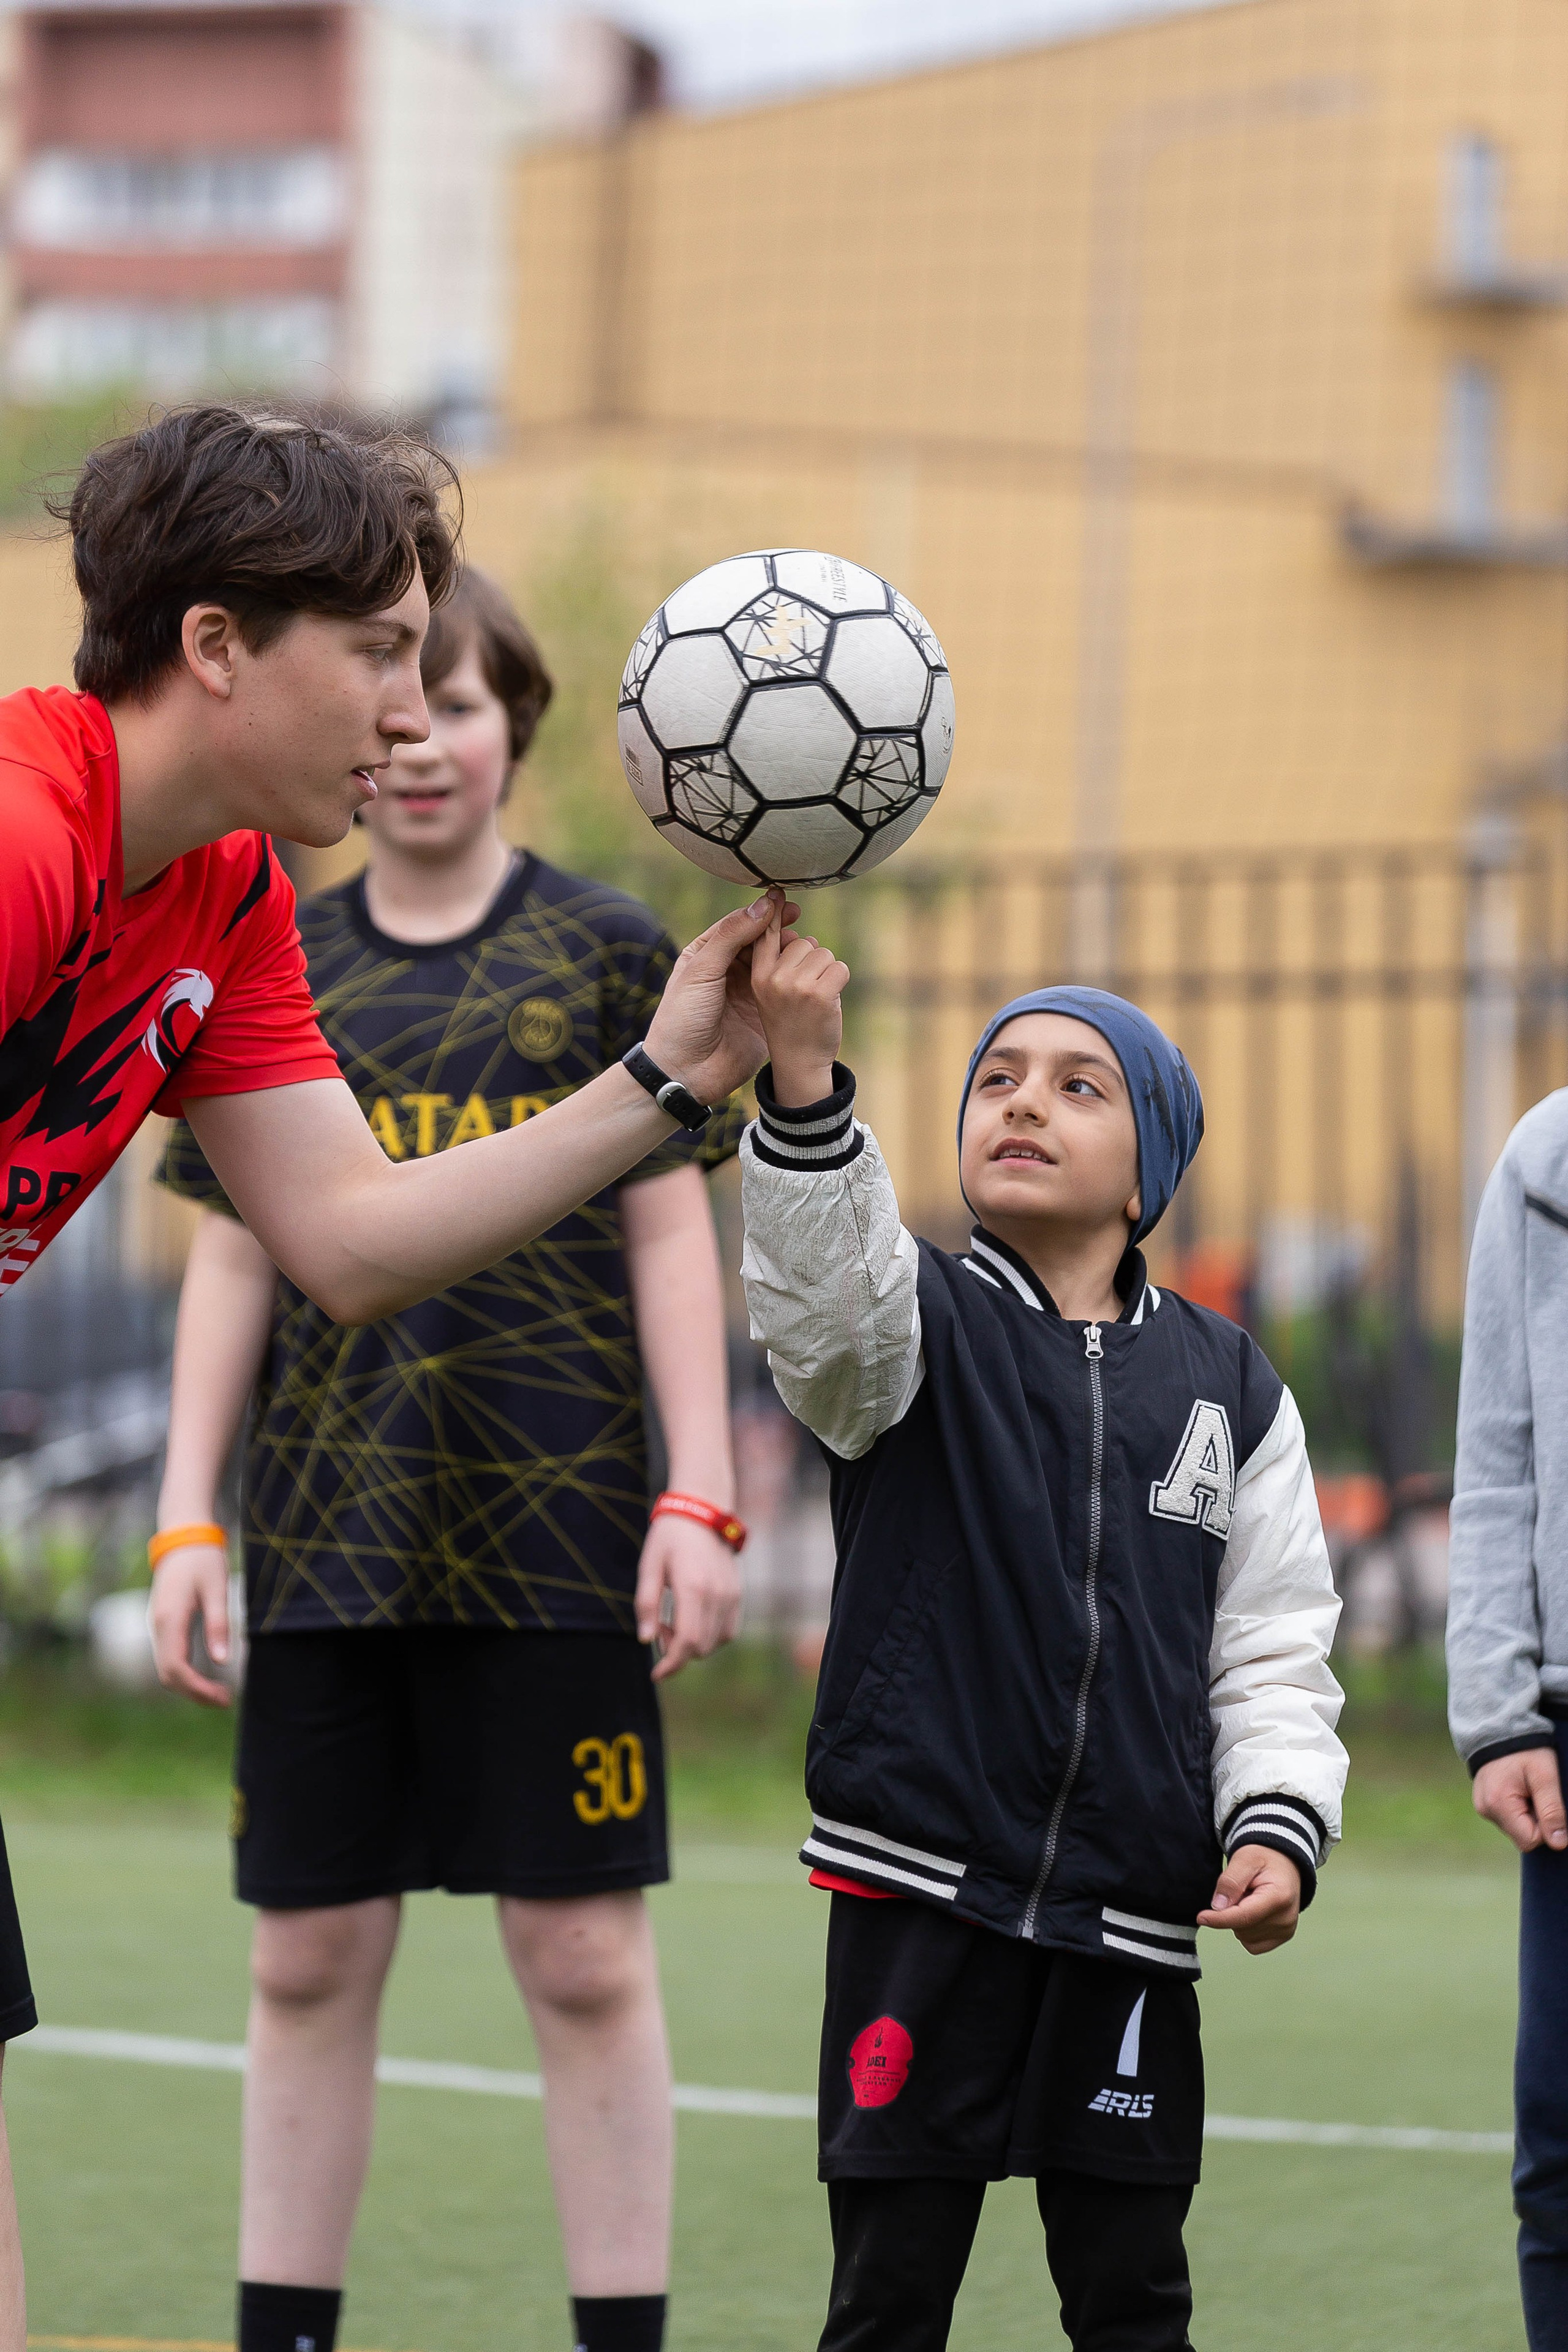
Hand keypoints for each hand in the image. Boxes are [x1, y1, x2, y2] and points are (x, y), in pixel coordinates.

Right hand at [148, 1543, 231, 1707]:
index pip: (176, 1668)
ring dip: (189, 1685)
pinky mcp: (163, 1624)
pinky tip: (205, 1676)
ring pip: (166, 1668)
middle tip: (226, 1700)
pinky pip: (168, 1657)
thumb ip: (218, 1624)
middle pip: (168, 1675)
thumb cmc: (203, 1560)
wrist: (183, 1538)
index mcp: (170, 1619)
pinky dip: (184, 1673)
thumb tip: (222, 1661)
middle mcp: (158, 1627)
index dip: (198, 1689)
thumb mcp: (217, 1588)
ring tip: (218, 1693)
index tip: (224, 1698)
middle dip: (195, 1693)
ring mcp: (157, 1626)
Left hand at [635, 1512, 741, 1681]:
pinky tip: (694, 1620)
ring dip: (693, 1644)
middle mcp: (717, 1595)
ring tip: (675, 1619)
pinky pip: (728, 1631)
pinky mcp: (737, 1594)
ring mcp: (731, 1595)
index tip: (656, 1674)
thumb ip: (647, 1604)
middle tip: (660, 1627)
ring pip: (716, 1643)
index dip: (671, 1664)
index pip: (687, 1642)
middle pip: (701, 1647)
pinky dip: (711, 1636)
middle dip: (677, 1651)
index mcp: (693, 1587)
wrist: (701, 1511)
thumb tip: (646, 1640)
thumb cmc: (669, 1537)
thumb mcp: (649, 1567)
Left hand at [644, 894, 800, 1107]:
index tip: (785, 902)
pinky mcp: (762, 1014)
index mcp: (706, 956)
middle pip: (758, 942)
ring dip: (789, 952)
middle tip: (799, 921)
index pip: (738, 926)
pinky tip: (808, 969)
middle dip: (779, 931)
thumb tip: (762, 906)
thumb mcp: (702, 971)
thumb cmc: (683, 1017)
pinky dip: (794, 978)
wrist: (686, 1071)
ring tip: (805, 943)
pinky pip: (781, 989)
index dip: (761, 913)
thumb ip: (731, 937)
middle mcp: (726, 971)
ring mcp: (745, 993)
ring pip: (773, 963)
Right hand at [748, 889, 850, 1106]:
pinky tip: (828, 1002)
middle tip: (804, 993)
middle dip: (812, 962)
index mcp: (758, 975)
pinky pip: (840, 967)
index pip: (766, 935)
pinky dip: (840, 982)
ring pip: (824, 954)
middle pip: (805, 944)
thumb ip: (778, 964)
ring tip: (815, 999)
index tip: (776, 891)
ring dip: (827, 973)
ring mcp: (796, 985)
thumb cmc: (788, 1023)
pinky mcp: (819, 994)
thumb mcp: (771, 992)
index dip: (771, 912)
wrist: (798, 1062)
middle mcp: (773, 977)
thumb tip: (798, 935)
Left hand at [1197, 1844, 1300, 1954]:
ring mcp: (1286, 1930)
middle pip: (1242, 1927)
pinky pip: (1252, 1944)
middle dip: (1231, 1911)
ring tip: (1249, 1898)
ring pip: (1244, 1937)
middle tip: (1241, 1890)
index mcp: (1279, 1896)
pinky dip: (1245, 1931)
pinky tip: (1252, 1911)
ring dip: (1238, 1920)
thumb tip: (1218, 1907)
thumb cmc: (1264, 1858)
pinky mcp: (1282, 1937)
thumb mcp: (1245, 1858)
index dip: (1220, 1919)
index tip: (1201, 1917)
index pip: (1245, 1916)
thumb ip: (1231, 1881)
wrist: (1284, 1863)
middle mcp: (1287, 1918)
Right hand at [1474, 1747, 1567, 1851]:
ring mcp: (1483, 1808)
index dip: (1546, 1826)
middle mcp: (1485, 1810)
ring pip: (1516, 1829)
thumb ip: (1552, 1810)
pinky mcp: (1484, 1804)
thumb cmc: (1526, 1750)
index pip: (1530, 1840)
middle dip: (1537, 1821)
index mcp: (1497, 1804)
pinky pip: (1508, 1819)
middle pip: (1522, 1837)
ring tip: (1527, 1788)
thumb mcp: (1545, 1776)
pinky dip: (1518, 1809)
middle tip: (1537, 1793)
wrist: (1501, 1729)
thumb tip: (1559, 1843)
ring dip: (1528, 1815)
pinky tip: (1519, 1790)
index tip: (1546, 1801)